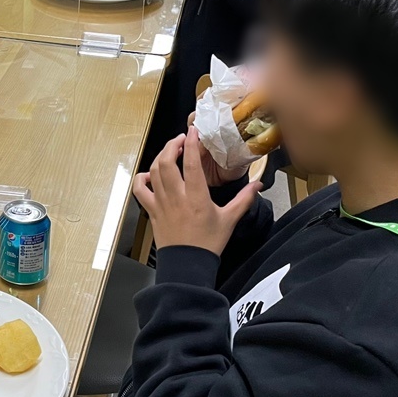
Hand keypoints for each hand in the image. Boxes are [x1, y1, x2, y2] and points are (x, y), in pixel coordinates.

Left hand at [132, 126, 260, 254]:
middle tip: (182, 139)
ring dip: (160, 157)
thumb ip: (244, 200)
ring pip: (153, 172)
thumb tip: (258, 185)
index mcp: (197, 198)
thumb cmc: (208, 243)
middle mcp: (176, 198)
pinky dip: (142, 179)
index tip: (193, 132)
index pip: (191, 164)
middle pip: (166, 162)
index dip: (191, 144)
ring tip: (170, 151)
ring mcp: (161, 204)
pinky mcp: (152, 211)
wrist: (188, 264)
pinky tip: (150, 175)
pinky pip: (140, 191)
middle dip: (172, 145)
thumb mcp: (229, 220)